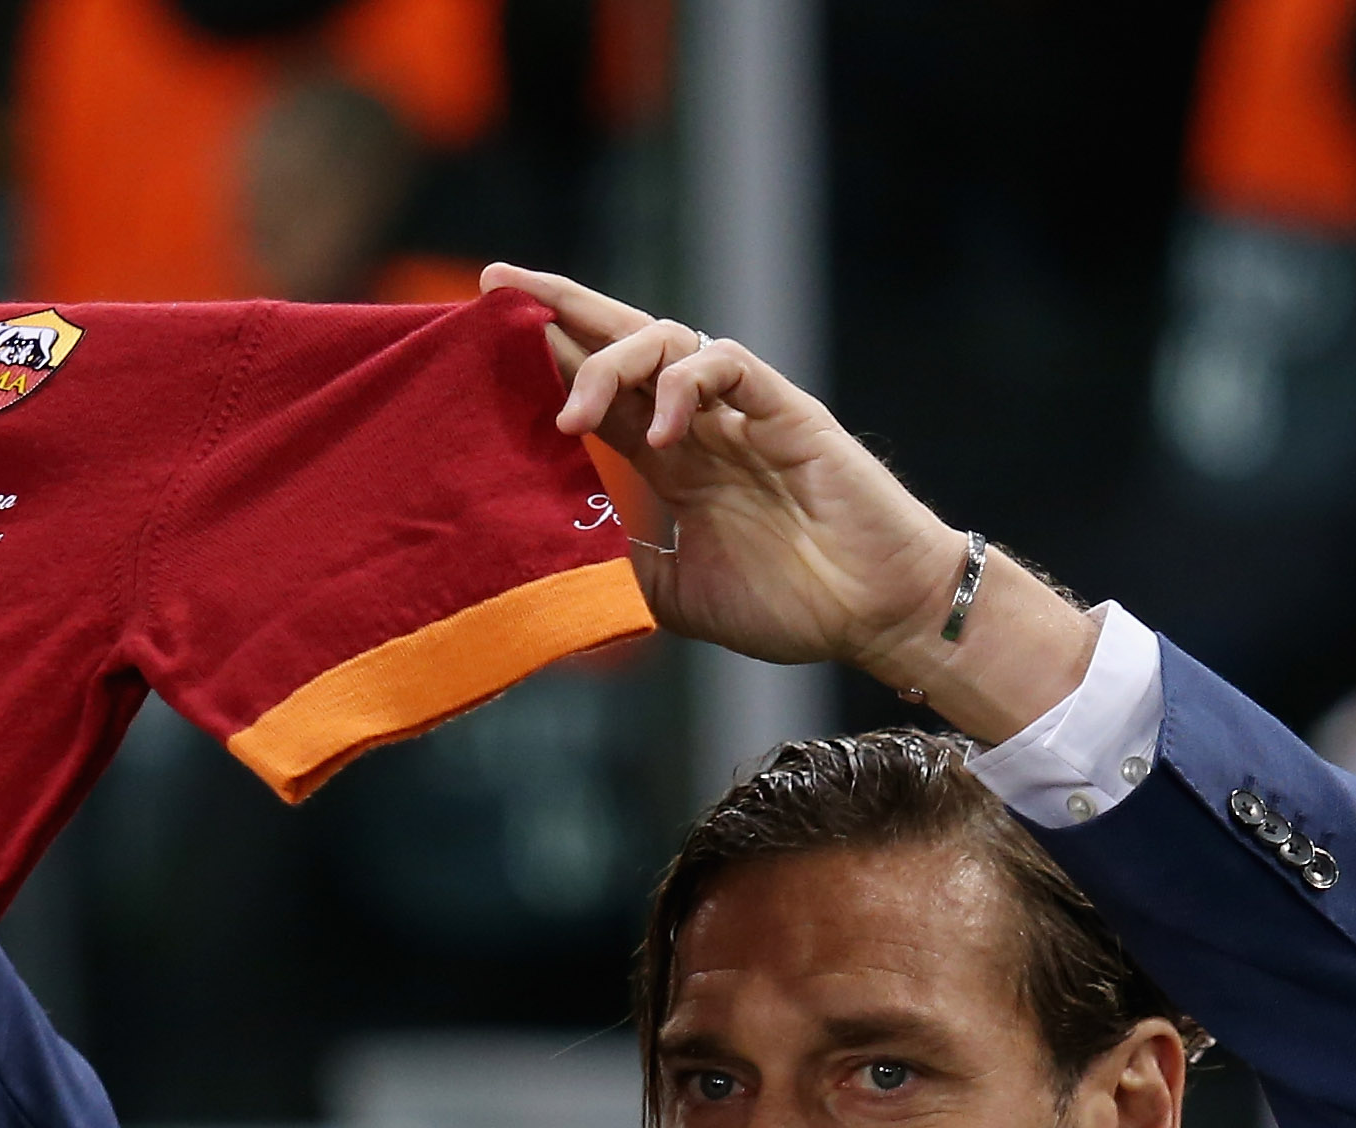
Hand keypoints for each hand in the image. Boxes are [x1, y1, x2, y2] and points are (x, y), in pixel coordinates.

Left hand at [480, 263, 1096, 743]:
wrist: (873, 614)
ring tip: (573, 413)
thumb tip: (551, 537)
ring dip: (609, 361)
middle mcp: (699, 423)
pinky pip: (728, 364)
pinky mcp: (786, 412)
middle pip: (622, 338)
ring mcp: (742, 412)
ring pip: (665, 340)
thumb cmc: (788, 605)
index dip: (544, 354)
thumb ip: (621, 555)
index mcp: (669, 461)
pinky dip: (685, 385)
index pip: (597, 388)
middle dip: (560, 305)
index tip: (482, 323)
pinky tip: (661, 430)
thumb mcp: (673, 592)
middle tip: (499, 285)